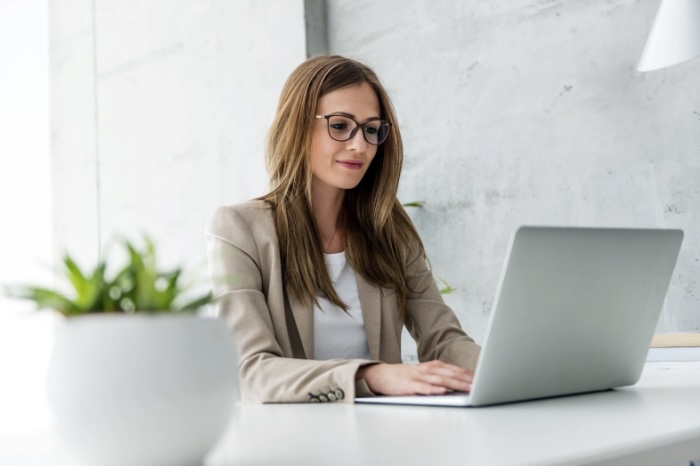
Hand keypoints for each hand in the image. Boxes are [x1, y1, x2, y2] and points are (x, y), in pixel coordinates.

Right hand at [356, 361, 473, 395]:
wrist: (381, 375)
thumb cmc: (404, 377)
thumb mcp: (424, 374)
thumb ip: (439, 377)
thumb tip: (458, 384)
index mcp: (432, 366)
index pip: (454, 369)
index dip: (467, 374)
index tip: (482, 379)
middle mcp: (427, 369)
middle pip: (449, 374)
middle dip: (465, 379)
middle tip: (480, 384)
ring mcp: (417, 377)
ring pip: (439, 380)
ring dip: (454, 384)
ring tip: (467, 388)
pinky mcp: (408, 385)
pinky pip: (423, 387)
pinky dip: (433, 389)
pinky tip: (442, 392)